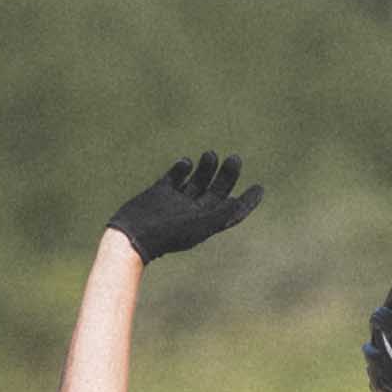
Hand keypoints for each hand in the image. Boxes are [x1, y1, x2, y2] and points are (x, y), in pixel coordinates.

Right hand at [106, 152, 260, 261]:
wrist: (131, 237)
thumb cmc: (167, 235)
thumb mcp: (197, 225)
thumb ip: (220, 214)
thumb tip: (237, 202)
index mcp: (205, 223)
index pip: (231, 211)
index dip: (247, 202)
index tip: (259, 188)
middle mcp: (192, 213)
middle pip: (216, 191)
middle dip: (227, 175)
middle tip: (235, 159)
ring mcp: (175, 202)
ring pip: (197, 181)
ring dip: (206, 168)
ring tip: (211, 154)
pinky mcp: (158, 193)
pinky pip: (175, 177)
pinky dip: (182, 168)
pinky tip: (187, 162)